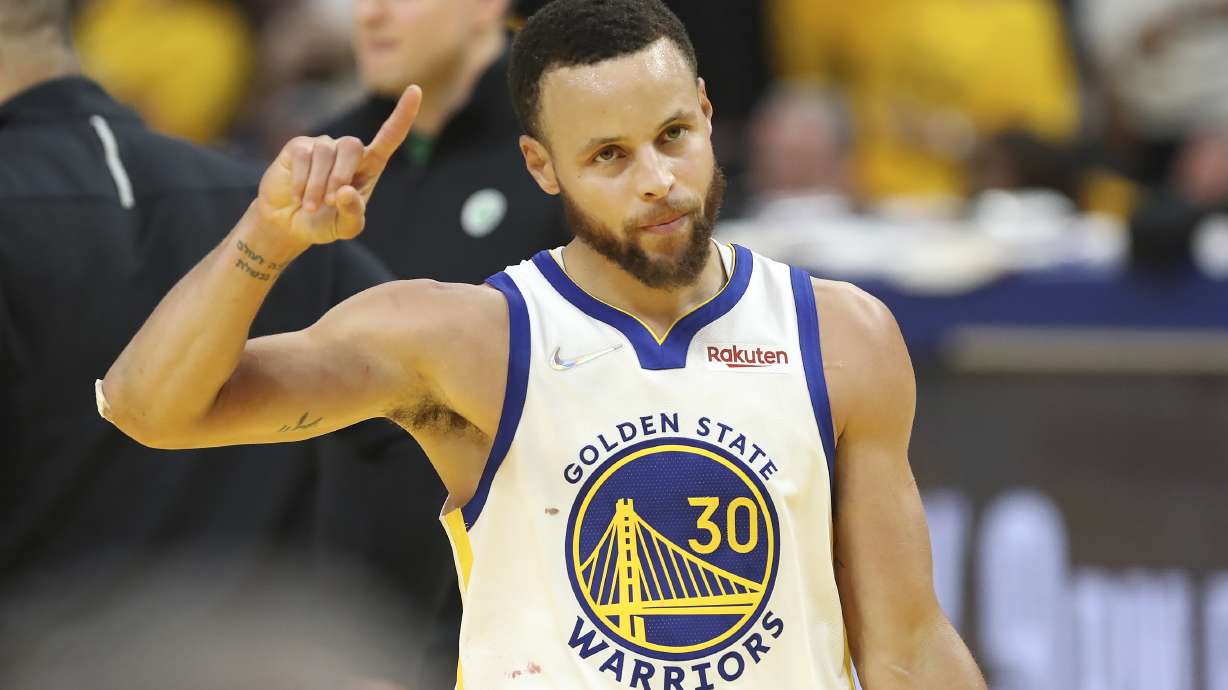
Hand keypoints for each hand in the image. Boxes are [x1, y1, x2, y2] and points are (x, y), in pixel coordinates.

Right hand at [257, 85, 421, 244]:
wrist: (289, 223)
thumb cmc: (325, 222)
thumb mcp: (346, 226)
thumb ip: (352, 212)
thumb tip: (345, 190)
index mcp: (369, 166)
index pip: (390, 137)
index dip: (403, 114)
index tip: (416, 89)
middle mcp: (348, 151)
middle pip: (352, 146)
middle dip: (341, 175)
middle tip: (331, 202)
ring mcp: (323, 146)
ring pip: (324, 153)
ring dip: (318, 185)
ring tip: (310, 207)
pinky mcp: (299, 147)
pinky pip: (303, 157)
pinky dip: (302, 181)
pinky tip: (298, 197)